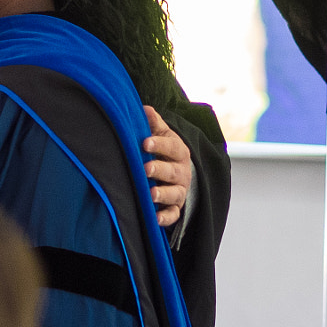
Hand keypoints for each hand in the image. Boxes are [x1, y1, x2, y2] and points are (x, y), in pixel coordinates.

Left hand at [141, 105, 192, 228]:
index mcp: (179, 152)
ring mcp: (180, 191)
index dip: (159, 144)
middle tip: (146, 169)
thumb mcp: (163, 135)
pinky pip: (173, 215)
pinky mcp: (176, 208)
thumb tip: (144, 108)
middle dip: (160, 170)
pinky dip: (165, 218)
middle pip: (173, 171)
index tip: (144, 143)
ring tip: (151, 194)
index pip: (172, 147)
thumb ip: (154, 123)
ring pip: (174, 193)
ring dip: (163, 194)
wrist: (181, 174)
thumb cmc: (165, 152)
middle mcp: (182, 172)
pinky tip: (154, 218)